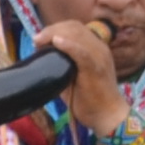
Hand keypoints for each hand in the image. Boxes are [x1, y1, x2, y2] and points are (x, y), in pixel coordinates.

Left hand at [40, 17, 129, 136]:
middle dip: (51, 30)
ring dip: (54, 34)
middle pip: (74, 27)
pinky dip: (69, 45)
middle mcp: (99, 48)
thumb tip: (41, 60)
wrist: (108, 117)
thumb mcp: (73, 78)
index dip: (56, 28)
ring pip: (77, 35)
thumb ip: (62, 66)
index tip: (40, 39)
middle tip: (36, 41)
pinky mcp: (96, 68)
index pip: (75, 28)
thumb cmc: (90, 101)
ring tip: (39, 42)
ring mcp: (99, 57)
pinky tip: (57, 42)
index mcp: (96, 48)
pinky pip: (83, 52)